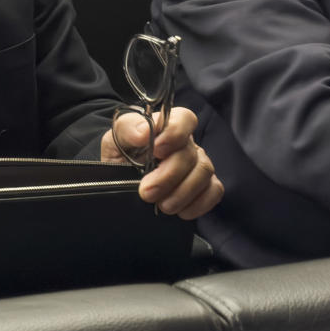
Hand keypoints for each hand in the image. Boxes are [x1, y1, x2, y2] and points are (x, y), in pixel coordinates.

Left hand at [100, 106, 223, 219]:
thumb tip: (144, 132)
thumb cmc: (121, 158)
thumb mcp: (115, 140)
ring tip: (162, 206)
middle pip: (191, 154)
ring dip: (182, 193)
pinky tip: (180, 211)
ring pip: (204, 173)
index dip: (175, 133)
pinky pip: (214, 191)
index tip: (156, 150)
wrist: (122, 185)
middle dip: (168, 176)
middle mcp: (186, 144)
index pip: (185, 119)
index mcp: (167, 127)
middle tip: (147, 193)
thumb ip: (127, 129)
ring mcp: (198, 164)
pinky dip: (199, 204)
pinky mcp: (206, 186)